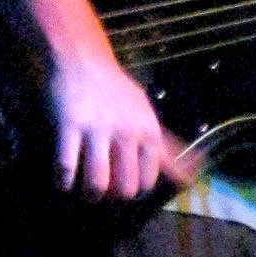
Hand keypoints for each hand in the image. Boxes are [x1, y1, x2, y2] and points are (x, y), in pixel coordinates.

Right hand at [49, 45, 195, 200]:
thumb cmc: (117, 91)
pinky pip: (67, 166)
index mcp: (148, 131)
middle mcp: (127, 131)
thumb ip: (166, 149)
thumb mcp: (147, 115)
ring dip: (90, 195)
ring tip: (86, 194)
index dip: (137, 189)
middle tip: (106, 194)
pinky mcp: (70, 125)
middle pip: (126, 186)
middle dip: (114, 197)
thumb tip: (191, 177)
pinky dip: (64, 182)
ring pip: (98, 182)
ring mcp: (98, 128)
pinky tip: (64, 183)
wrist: (83, 59)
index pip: (149, 179)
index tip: (127, 187)